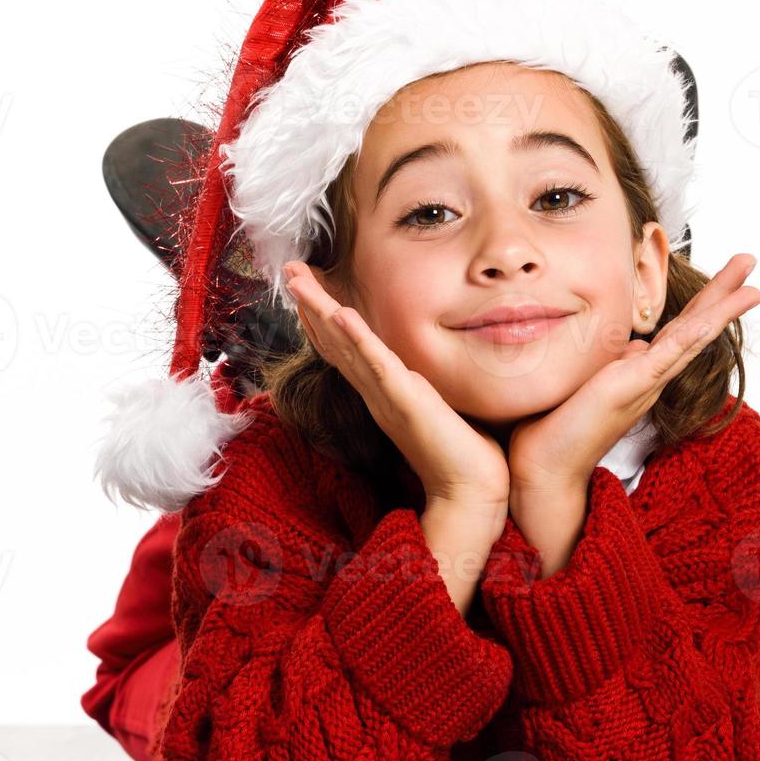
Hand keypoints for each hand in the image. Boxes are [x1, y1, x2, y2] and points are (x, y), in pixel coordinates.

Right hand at [283, 261, 509, 521]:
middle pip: (333, 341)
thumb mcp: (434, 407)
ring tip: (298, 282)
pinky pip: (376, 364)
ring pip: (344, 346)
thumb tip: (421, 374)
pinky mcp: (404, 400)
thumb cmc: (460, 453)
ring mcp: (385, 395)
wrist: (470, 490)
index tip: (306, 287)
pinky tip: (340, 314)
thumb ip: (420, 388)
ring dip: (319, 312)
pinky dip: (356, 339)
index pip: (344, 348)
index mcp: (381, 392)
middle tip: (289, 270)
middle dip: (310, 303)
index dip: (322, 317)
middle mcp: (374, 392)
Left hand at [508, 253, 759, 493]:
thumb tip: (631, 346)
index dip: (702, 304)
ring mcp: (645, 381)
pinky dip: (696, 331)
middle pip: (694, 326)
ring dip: (723, 306)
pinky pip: (671, 353)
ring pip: (693, 336)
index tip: (724, 280)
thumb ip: (613, 363)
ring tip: (752, 282)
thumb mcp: (587, 380)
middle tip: (749, 262)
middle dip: (723, 294)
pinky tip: (716, 313)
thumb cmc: (556, 426)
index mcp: (639, 372)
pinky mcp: (632, 386)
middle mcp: (650, 377)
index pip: (678, 330)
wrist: (545, 466)